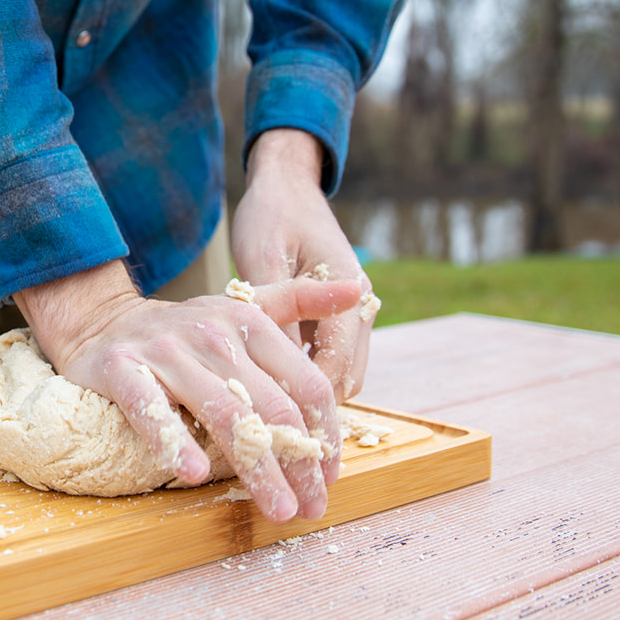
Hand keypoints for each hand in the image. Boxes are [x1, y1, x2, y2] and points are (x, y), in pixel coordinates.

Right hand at [15, 261, 361, 522]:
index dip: (327, 436)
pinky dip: (175, 443)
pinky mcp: (122, 370)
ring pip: (225, 416)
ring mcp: (166, 352)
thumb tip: (358, 292)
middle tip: (312, 509)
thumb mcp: (242, 305)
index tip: (331, 477)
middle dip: (300, 466)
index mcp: (249, 321)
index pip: (307, 385)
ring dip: (258, 470)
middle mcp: (212, 334)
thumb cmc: (183, 329)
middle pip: (273, 409)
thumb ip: (299, 301)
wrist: (101, 321)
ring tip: (277, 509)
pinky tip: (195, 473)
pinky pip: (152, 411)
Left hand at [232, 128, 376, 403]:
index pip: (337, 361)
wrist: (286, 185)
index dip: (310, 399)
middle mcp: (357, 302)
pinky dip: (309, 375)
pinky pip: (331, 356)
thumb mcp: (262, 258)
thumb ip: (274, 310)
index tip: (278, 426)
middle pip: (347, 375)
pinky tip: (274, 388)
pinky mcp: (337, 313)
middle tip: (275, 434)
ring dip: (313, 394)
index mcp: (345, 288)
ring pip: (343, 370)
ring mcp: (351, 309)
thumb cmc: (270, 215)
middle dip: (315, 408)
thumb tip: (278, 368)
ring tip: (274, 420)